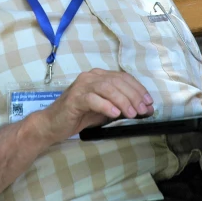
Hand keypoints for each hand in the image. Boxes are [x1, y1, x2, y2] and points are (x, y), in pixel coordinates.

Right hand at [31, 69, 153, 144]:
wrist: (52, 124)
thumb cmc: (79, 116)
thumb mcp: (104, 110)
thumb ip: (121, 106)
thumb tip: (144, 109)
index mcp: (99, 76)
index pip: (123, 77)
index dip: (138, 89)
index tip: (149, 102)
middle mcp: (91, 76)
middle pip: (117, 81)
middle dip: (134, 96)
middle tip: (143, 110)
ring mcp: (82, 85)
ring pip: (107, 88)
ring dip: (123, 101)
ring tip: (132, 114)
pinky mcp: (74, 98)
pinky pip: (93, 99)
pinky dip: (106, 106)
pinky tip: (115, 114)